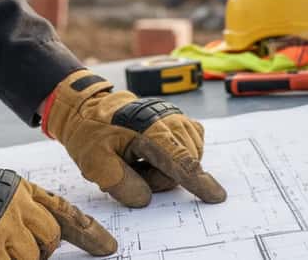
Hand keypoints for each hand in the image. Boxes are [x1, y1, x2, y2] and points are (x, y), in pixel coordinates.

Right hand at [0, 166, 116, 259]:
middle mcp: (15, 206)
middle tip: (15, 249)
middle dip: (40, 250)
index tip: (108, 247)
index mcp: (16, 189)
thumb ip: (17, 210)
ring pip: (34, 256)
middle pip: (50, 238)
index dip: (89, 232)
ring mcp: (2, 229)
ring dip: (19, 258)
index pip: (62, 210)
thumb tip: (41, 237)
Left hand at [42, 70, 226, 207]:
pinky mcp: (181, 123)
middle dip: (157, 177)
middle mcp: (170, 121)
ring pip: (186, 161)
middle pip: (182, 167)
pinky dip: (174, 159)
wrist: (92, 109)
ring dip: (164, 169)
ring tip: (137, 159)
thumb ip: (119, 183)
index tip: (216, 196)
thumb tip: (145, 198)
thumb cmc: (93, 133)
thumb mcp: (94, 161)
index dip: (198, 181)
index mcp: (149, 130)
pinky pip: (189, 151)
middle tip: (130, 167)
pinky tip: (152, 156)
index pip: (180, 159)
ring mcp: (178, 120)